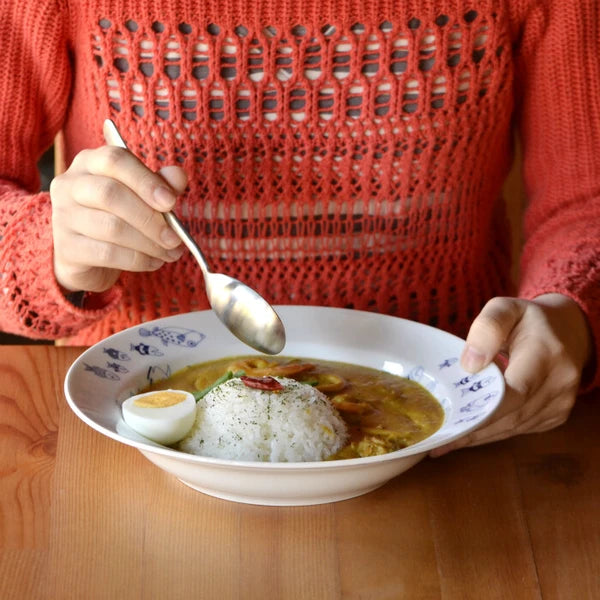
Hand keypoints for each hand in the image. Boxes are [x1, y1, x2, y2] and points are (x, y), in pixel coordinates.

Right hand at [50, 146, 187, 292]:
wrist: (87, 257)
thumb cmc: (118, 216)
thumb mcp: (141, 195)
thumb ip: (161, 184)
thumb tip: (178, 176)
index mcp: (90, 163)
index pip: (115, 160)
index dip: (145, 180)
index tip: (171, 202)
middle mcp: (70, 185)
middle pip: (110, 194)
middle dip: (149, 218)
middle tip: (175, 237)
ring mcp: (64, 217)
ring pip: (111, 227)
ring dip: (149, 243)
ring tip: (170, 252)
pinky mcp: (67, 249)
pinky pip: (107, 254)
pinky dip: (138, 260)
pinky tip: (154, 262)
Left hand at [430, 293, 591, 455]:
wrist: (570, 331)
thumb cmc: (529, 319)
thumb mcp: (505, 308)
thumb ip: (487, 328)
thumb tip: (470, 365)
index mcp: (546, 354)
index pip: (514, 392)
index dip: (482, 410)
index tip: (451, 420)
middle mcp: (559, 384)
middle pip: (511, 416)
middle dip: (472, 429)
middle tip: (437, 438)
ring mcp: (560, 403)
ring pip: (514, 428)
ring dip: (479, 437)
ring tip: (444, 441)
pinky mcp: (555, 415)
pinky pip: (520, 429)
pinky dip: (493, 433)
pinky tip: (467, 435)